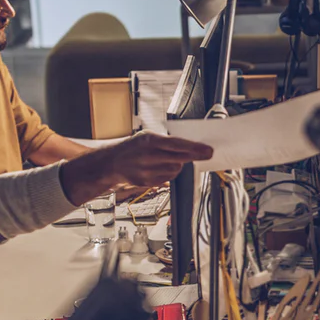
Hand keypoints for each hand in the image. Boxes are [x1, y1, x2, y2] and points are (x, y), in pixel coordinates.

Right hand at [63, 132, 212, 204]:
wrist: (111, 163)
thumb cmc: (132, 147)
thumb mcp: (147, 137)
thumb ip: (166, 141)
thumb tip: (190, 145)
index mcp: (148, 140)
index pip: (177, 144)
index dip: (194, 148)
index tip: (208, 150)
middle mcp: (148, 156)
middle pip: (179, 158)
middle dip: (195, 156)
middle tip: (207, 153)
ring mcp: (147, 171)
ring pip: (175, 169)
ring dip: (178, 164)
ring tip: (169, 159)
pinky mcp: (146, 182)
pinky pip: (168, 178)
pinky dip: (170, 173)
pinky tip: (162, 167)